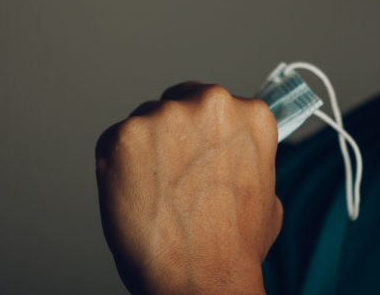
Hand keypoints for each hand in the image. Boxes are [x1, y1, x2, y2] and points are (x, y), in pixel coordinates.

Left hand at [95, 82, 281, 293]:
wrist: (204, 281)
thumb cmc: (235, 249)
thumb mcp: (267, 193)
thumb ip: (246, 159)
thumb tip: (234, 158)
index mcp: (250, 113)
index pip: (211, 103)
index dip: (199, 132)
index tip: (195, 153)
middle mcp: (210, 103)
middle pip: (175, 103)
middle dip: (171, 135)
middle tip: (172, 177)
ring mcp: (165, 116)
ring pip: (143, 122)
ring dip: (144, 152)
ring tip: (155, 196)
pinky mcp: (124, 136)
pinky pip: (113, 143)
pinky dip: (117, 170)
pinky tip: (135, 198)